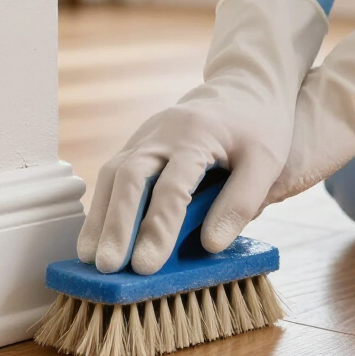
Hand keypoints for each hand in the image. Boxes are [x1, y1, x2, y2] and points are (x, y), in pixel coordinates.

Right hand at [77, 0, 326, 273]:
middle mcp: (163, 133)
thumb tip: (209, 246)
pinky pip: (112, 174)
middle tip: (107, 266)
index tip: (145, 266)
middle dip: (116, 223)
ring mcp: (145, 137)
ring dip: (100, 217)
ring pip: (112, 173)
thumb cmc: (257, 129)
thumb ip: (240, 204)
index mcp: (197, 135)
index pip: (172, 186)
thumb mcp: (265, 163)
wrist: (243, 89)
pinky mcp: (137, 145)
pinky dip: (103, 206)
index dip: (158, 227)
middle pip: (129, 176)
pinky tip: (96, 236)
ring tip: (89, 259)